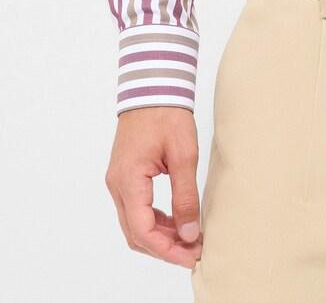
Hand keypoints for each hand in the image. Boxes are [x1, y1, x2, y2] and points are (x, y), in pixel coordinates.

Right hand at [104, 105, 202, 268]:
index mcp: (129, 180)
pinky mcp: (125, 175)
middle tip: (192, 252)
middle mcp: (117, 184)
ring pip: (134, 223)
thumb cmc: (168, 114)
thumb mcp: (184, 155)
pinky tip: (176, 221)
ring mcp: (118, 180)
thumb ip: (185, 196)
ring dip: (159, 235)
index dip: (166, 249)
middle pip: (136, 232)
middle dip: (164, 248)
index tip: (190, 255)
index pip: (142, 230)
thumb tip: (189, 233)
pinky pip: (135, 208)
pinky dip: (154, 220)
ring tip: (188, 239)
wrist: (153, 86)